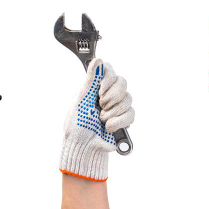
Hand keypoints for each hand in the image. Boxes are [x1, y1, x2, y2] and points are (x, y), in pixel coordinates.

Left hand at [59, 59, 133, 180]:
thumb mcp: (81, 101)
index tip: (100, 90)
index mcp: (94, 88)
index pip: (109, 71)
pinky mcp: (125, 120)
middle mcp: (107, 95)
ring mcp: (117, 107)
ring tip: (101, 120)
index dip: (108, 78)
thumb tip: (97, 60)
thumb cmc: (77, 126)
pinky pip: (131, 113)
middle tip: (100, 106)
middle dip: (111, 96)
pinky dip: (119, 121)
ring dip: (113, 112)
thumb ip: (91, 81)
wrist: (84, 148)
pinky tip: (108, 127)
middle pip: (122, 82)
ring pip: (128, 98)